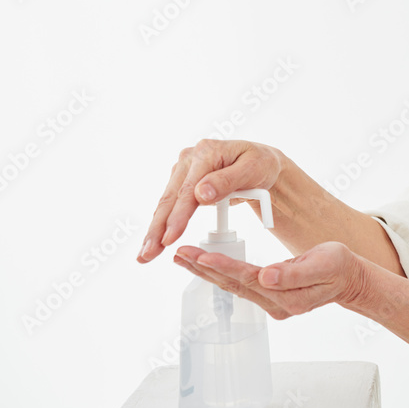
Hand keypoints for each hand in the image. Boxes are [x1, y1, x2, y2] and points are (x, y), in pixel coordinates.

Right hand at [137, 139, 283, 262]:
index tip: (169, 238)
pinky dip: (162, 225)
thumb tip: (201, 194)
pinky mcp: (183, 181)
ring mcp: (183, 170)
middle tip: (148, 254)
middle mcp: (189, 158)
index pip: (188, 191)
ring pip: (166, 204)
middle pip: (170, 198)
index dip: (178, 217)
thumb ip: (227, 181)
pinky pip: (171, 205)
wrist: (262, 162)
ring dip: (155, 230)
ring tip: (146, 254)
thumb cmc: (261, 165)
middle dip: (157, 229)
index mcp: (206, 153)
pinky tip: (155, 242)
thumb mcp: (254, 170)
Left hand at [172, 241, 370, 318]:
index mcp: (287, 297)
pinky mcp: (271, 298)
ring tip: (185, 257)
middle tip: (180, 253)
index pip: (247, 279)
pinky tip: (207, 265)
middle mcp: (275, 305)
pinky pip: (241, 286)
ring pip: (234, 286)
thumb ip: (295, 272)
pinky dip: (222, 274)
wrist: (350, 280)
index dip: (223, 266)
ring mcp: (272, 304)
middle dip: (204, 268)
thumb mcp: (324, 264)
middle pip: (233, 285)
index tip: (201, 255)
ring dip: (208, 272)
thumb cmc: (339, 267)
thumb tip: (266, 277)